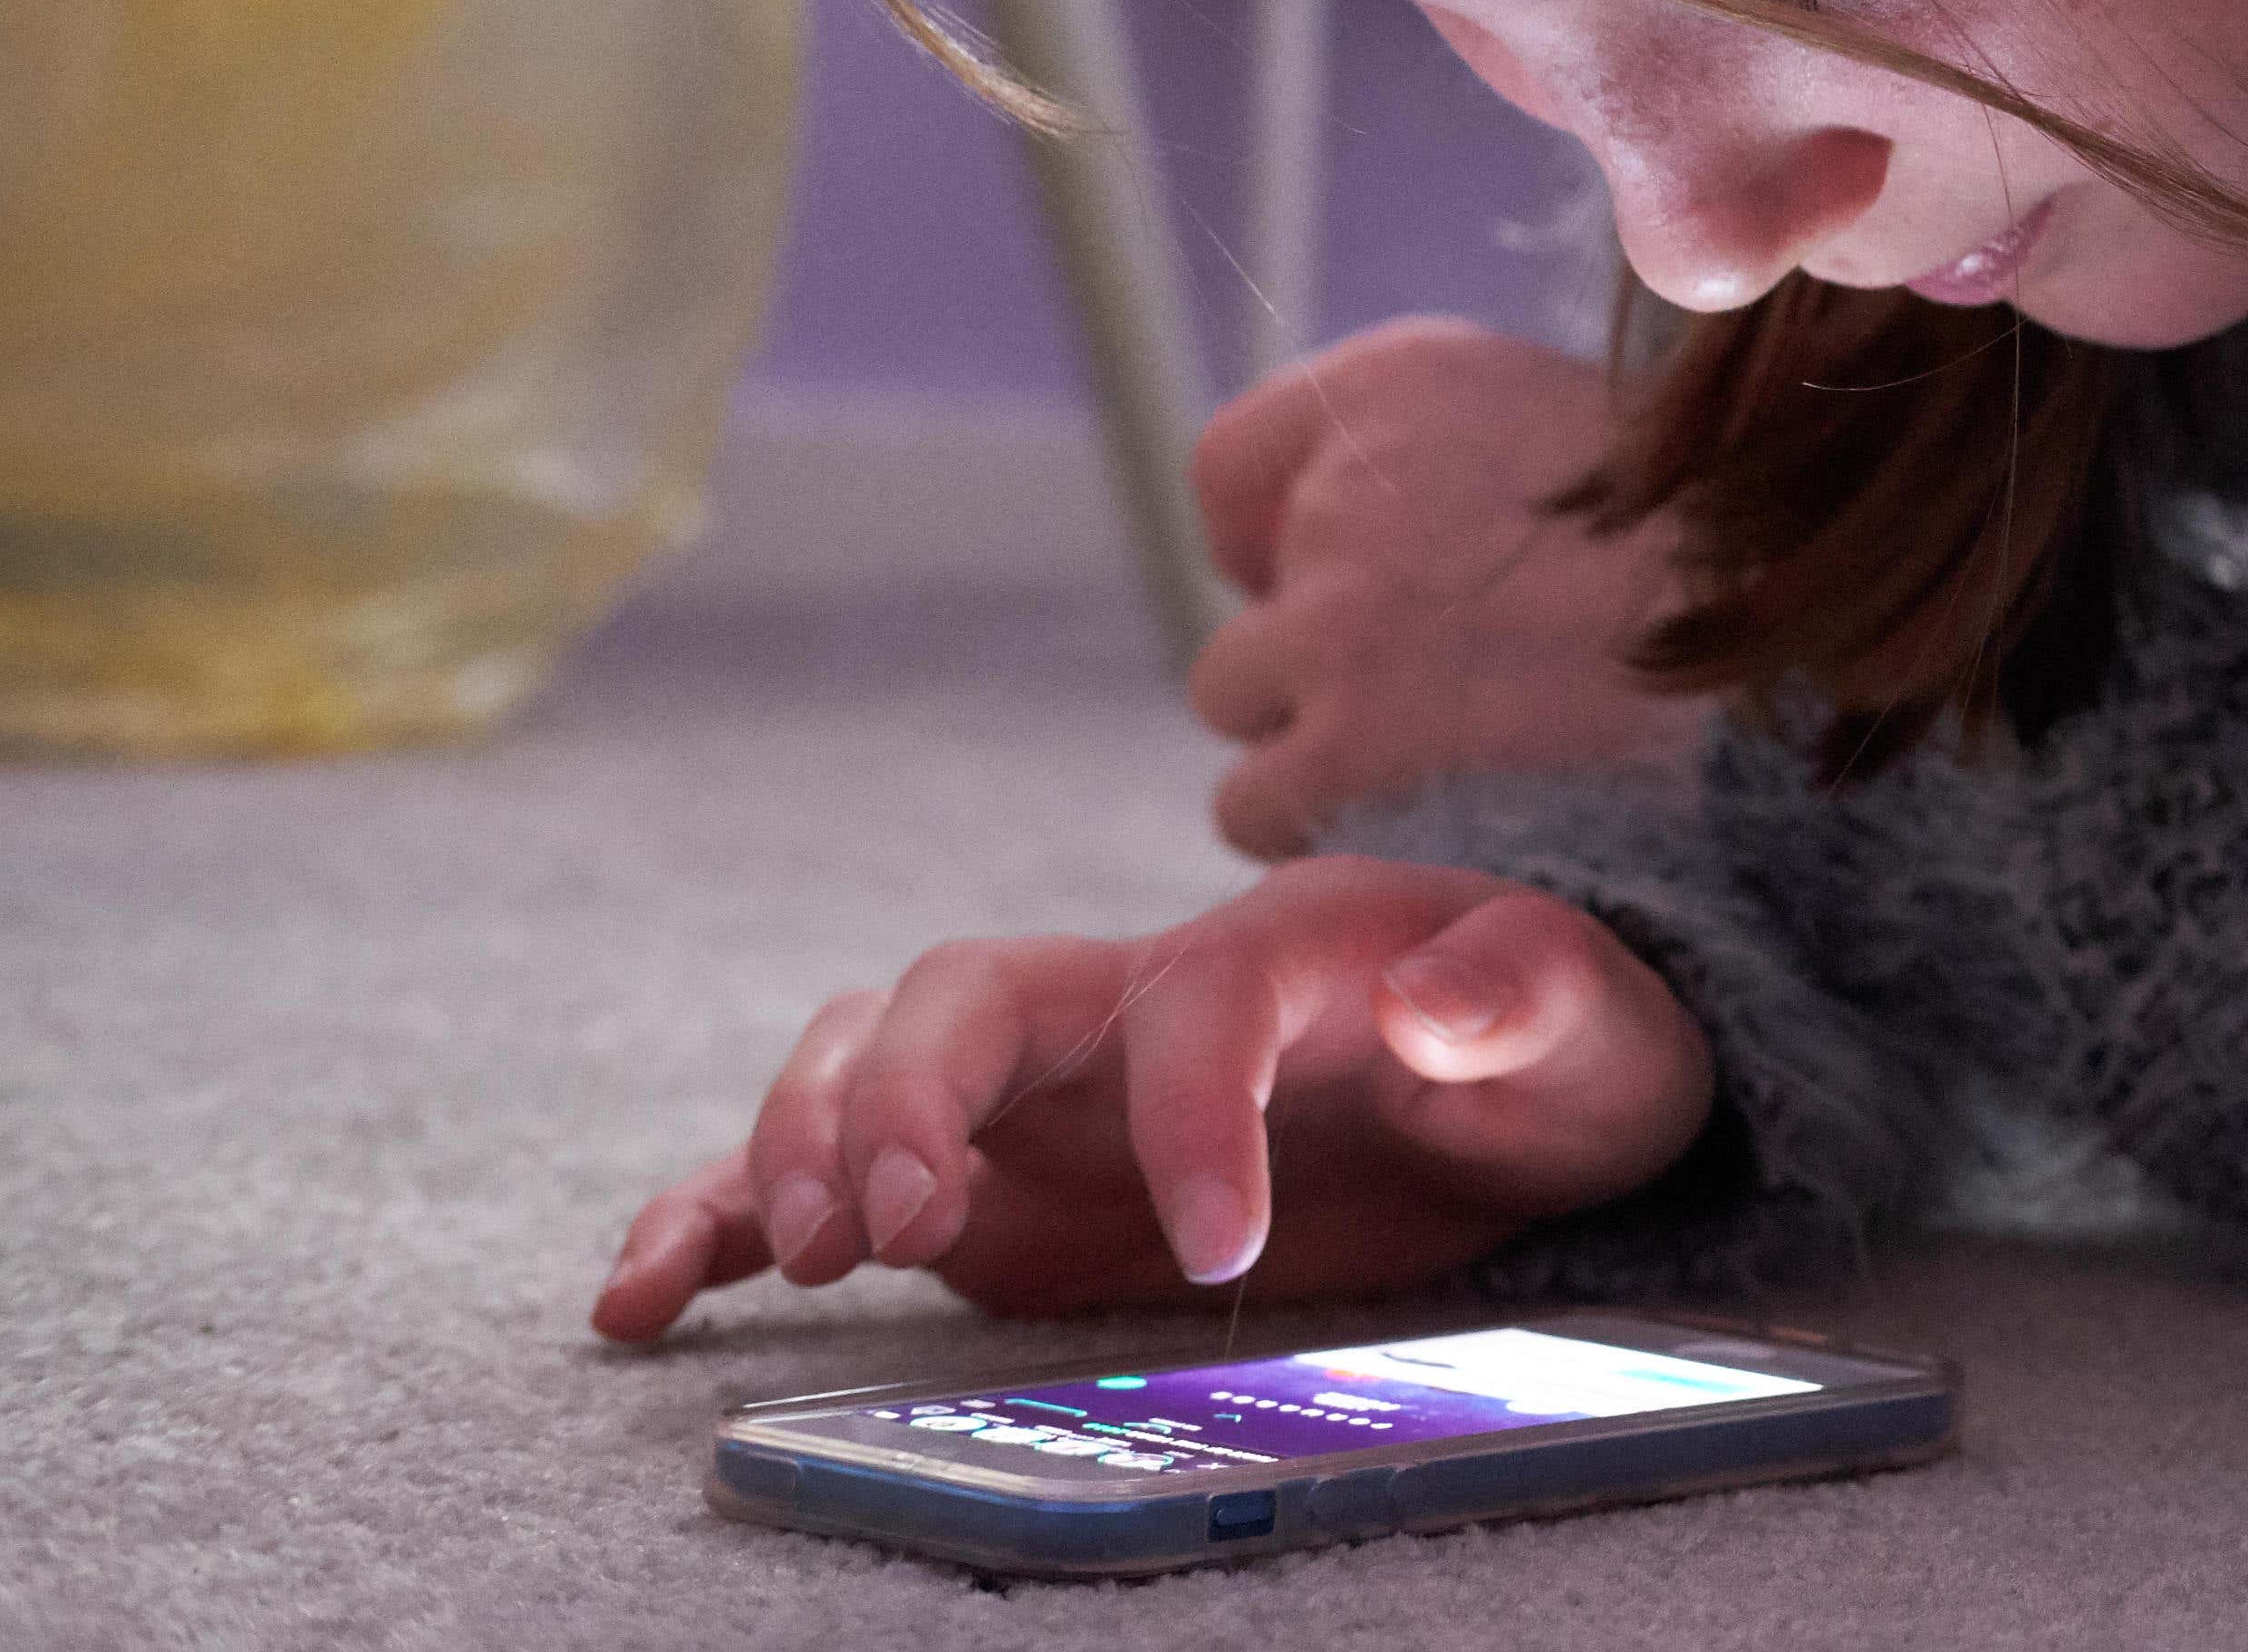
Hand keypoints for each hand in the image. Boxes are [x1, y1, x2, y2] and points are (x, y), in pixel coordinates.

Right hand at [587, 858, 1714, 1342]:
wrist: (1525, 1079)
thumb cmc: (1566, 1045)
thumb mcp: (1605, 1029)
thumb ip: (1538, 999)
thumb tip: (1446, 1002)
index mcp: (1284, 947)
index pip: (1198, 1000)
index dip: (1195, 1115)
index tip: (1229, 1247)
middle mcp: (1135, 996)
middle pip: (973, 988)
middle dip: (910, 1090)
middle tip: (904, 1225)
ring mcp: (1044, 1087)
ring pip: (867, 1055)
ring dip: (802, 1140)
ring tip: (797, 1257)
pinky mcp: (989, 1179)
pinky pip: (823, 1175)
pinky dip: (721, 1216)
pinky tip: (642, 1300)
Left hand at [1187, 318, 1722, 858]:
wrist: (1800, 689)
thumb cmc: (1731, 575)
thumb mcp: (1595, 440)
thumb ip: (1456, 464)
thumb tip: (1341, 534)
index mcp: (1411, 387)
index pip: (1237, 469)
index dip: (1287, 546)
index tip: (1359, 591)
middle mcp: (1349, 489)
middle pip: (1252, 614)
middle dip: (1327, 671)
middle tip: (1463, 702)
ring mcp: (1334, 626)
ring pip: (1249, 715)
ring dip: (1329, 756)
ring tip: (1473, 768)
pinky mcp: (1338, 757)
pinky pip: (1264, 809)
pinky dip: (1341, 829)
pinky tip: (1460, 820)